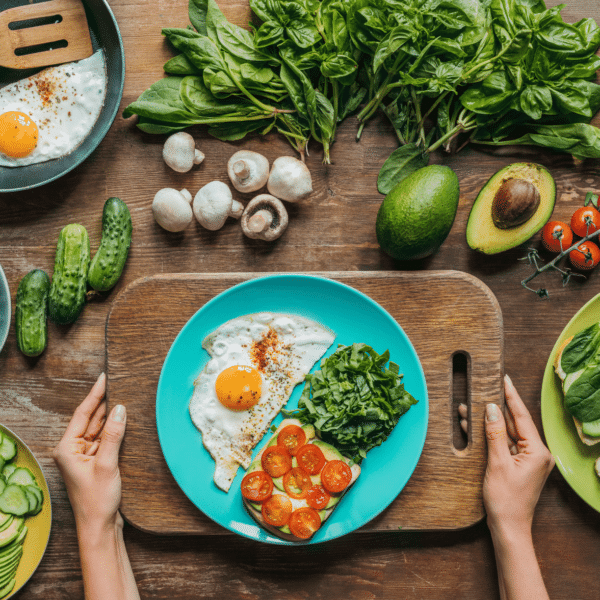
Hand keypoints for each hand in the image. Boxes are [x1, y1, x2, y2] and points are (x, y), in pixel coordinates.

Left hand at [53, 373, 126, 530]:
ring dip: (110, 416)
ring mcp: (83, 456)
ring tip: (122, 395)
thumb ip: (113, 435)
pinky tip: (123, 420)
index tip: (104, 378)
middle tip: (116, 382)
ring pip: (98, 429)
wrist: (99, 527)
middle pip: (90, 419)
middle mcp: (72, 450)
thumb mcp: (107, 464)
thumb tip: (120, 409)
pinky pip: (104, 440)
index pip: (82, 414)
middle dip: (103, 402)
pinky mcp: (95, 463)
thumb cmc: (96, 500)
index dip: (95, 395)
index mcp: (66, 448)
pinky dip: (113, 430)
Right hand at [459, 374, 553, 537]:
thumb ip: (495, 433)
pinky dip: (489, 435)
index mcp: (538, 451)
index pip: (522, 416)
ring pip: (506, 432)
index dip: (511, 396)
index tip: (504, 378)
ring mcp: (528, 459)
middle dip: (496, 407)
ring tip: (468, 406)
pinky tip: (472, 425)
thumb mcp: (497, 463)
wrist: (508, 528)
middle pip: (514, 422)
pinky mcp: (518, 465)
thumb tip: (492, 408)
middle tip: (483, 387)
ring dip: (488, 421)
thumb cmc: (506, 500)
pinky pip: (503, 443)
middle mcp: (537, 453)